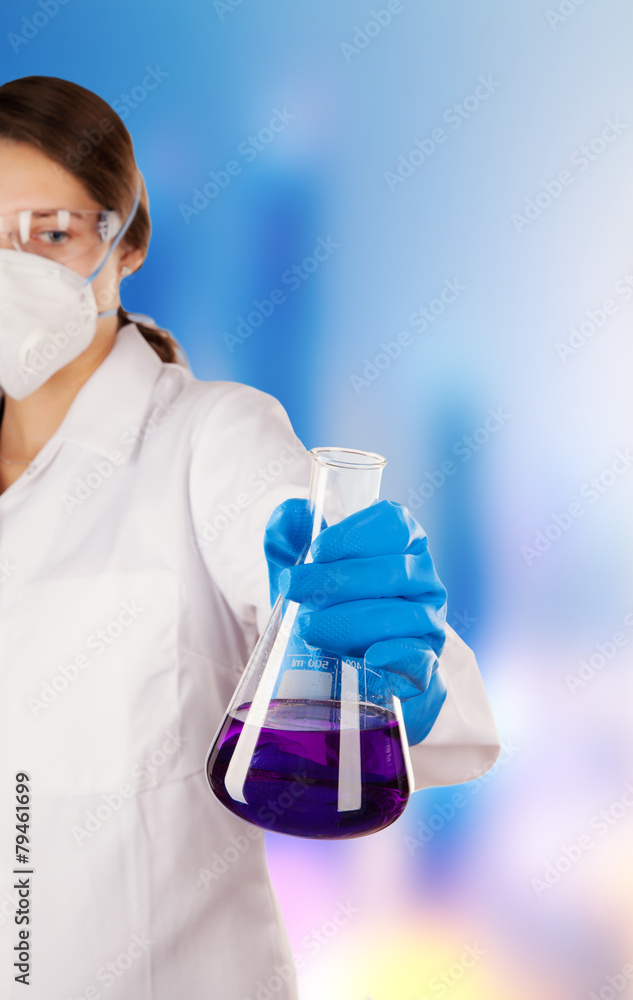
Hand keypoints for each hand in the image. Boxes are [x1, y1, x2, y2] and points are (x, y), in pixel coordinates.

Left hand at [263, 498, 447, 744]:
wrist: (339, 677)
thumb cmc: (325, 611)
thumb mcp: (302, 577)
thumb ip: (289, 542)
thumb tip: (290, 512)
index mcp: (403, 546)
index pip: (396, 524)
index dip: (355, 534)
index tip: (316, 551)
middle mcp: (424, 580)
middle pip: (392, 571)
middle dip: (336, 579)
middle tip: (294, 589)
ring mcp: (429, 624)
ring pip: (401, 614)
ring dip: (350, 620)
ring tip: (308, 628)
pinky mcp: (425, 667)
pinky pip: (420, 658)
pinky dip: (397, 655)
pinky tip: (371, 657)